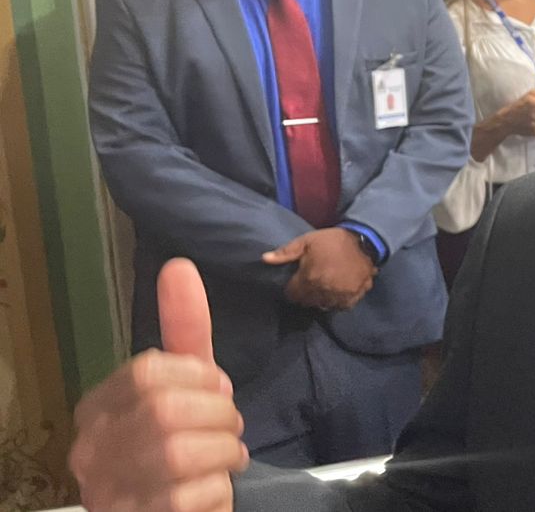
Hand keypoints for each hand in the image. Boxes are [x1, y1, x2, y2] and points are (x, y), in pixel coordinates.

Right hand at [70, 259, 247, 511]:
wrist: (176, 510)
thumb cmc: (183, 443)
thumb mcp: (186, 385)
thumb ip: (184, 330)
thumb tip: (178, 265)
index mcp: (96, 409)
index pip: (146, 372)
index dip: (198, 376)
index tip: (215, 387)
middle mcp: (90, 451)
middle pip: (165, 410)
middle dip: (217, 414)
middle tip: (227, 426)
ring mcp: (108, 492)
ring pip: (178, 453)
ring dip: (223, 451)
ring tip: (225, 456)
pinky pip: (191, 495)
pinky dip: (218, 487)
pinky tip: (214, 487)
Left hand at [262, 228, 374, 311]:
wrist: (365, 241)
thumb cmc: (332, 241)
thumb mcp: (307, 241)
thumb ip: (286, 252)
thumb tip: (264, 259)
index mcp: (309, 277)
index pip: (292, 294)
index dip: (291, 288)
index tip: (295, 283)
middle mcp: (323, 290)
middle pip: (306, 302)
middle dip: (305, 294)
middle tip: (309, 284)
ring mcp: (340, 295)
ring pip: (322, 305)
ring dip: (320, 299)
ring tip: (322, 289)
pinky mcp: (354, 296)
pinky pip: (340, 307)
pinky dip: (337, 302)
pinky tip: (336, 293)